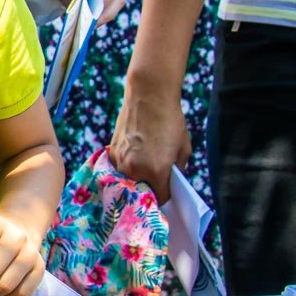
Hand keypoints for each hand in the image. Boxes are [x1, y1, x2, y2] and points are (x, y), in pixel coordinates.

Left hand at [24, 0, 125, 24]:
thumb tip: (79, 9)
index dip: (105, 0)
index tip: (91, 15)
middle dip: (105, 12)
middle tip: (87, 27)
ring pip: (107, 6)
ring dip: (98, 18)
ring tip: (81, 29)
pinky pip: (92, 12)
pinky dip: (88, 20)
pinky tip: (76, 27)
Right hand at [108, 82, 189, 204]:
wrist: (148, 96)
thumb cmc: (171, 121)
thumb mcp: (183, 148)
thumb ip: (177, 170)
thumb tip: (172, 181)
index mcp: (155, 172)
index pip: (160, 199)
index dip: (166, 198)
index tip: (168, 192)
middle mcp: (133, 170)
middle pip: (141, 192)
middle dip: (150, 189)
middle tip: (157, 179)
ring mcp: (119, 161)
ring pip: (128, 180)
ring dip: (136, 177)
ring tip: (145, 164)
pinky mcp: (111, 151)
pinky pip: (119, 168)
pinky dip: (127, 166)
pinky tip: (136, 155)